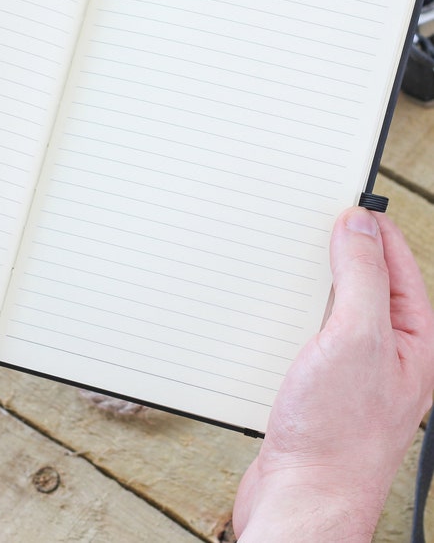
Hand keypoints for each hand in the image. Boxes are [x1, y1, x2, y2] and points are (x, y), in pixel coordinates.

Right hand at [233, 206, 433, 540]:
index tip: (348, 200)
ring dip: (320, 280)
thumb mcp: (355, 338)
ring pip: (341, 306)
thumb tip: (358, 227)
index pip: (399, 265)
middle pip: (371, 282)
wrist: (304, 495)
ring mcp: (357, 369)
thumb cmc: (338, 434)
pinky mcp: (323, 383)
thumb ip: (361, 277)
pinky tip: (282, 308)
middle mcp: (391, 353)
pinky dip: (299, 310)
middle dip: (347, 249)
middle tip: (321, 222)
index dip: (374, 228)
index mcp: (414, 340)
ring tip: (303, 257)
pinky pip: (316, 330)